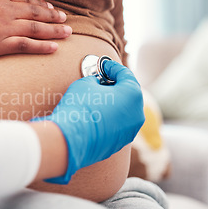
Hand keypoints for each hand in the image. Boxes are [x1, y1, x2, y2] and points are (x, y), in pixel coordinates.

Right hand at [0, 0, 71, 60]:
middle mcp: (2, 9)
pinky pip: (26, 45)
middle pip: (34, 12)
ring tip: (67, 33)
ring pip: (35, 28)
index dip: (39, 4)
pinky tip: (53, 48)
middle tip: (65, 19)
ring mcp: (1, 27)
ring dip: (53, 31)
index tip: (49, 8)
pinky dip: (42, 46)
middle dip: (52, 16)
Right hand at [31, 61, 144, 183]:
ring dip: (112, 103)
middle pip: (128, 94)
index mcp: (132, 94)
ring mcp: (130, 131)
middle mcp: (137, 113)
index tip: (103, 65)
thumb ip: (96, 80)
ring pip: (124, 111)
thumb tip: (97, 84)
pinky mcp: (119, 143)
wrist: (70, 140)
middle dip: (115, 85)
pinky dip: (109, 118)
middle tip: (101, 80)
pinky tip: (95, 114)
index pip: (125, 74)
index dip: (112, 67)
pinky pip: (116, 125)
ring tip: (97, 98)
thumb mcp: (85, 83)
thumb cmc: (79, 108)